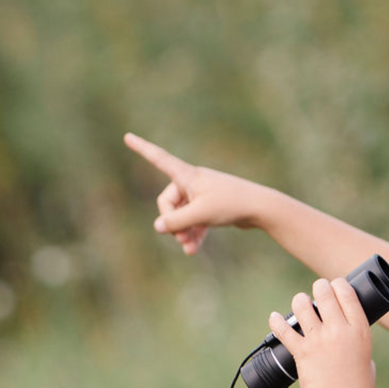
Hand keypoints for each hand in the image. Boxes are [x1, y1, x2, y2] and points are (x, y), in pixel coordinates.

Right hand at [124, 133, 263, 254]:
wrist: (261, 208)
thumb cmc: (231, 204)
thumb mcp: (199, 214)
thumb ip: (175, 222)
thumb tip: (158, 226)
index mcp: (188, 175)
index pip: (159, 158)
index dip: (142, 148)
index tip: (127, 136)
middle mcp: (193, 181)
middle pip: (167, 202)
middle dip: (172, 222)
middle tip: (181, 237)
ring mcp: (202, 195)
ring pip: (181, 215)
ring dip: (182, 232)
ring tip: (188, 247)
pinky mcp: (211, 208)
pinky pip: (194, 221)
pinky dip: (193, 234)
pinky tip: (192, 251)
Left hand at [268, 278, 376, 387]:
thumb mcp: (367, 359)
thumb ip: (357, 344)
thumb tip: (349, 337)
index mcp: (359, 330)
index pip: (347, 294)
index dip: (338, 284)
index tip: (334, 284)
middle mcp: (339, 331)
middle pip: (324, 294)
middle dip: (319, 287)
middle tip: (316, 289)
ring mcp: (319, 340)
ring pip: (302, 306)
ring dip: (299, 301)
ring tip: (299, 302)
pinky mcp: (301, 352)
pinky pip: (284, 330)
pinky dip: (276, 322)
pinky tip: (274, 318)